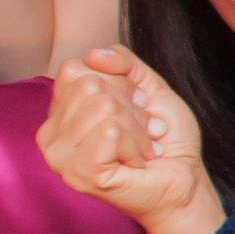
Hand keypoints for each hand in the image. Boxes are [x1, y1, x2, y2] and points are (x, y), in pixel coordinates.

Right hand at [37, 47, 226, 233]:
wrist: (185, 178)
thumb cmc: (165, 138)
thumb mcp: (148, 86)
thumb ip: (122, 62)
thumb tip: (93, 55)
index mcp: (59, 112)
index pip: (76, 68)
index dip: (118, 83)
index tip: (134, 107)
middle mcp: (50, 134)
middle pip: (90, 86)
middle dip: (130, 107)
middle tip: (141, 132)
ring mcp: (59, 156)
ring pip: (102, 107)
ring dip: (137, 128)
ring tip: (141, 148)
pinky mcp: (78, 174)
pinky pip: (110, 131)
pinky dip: (136, 144)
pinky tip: (137, 162)